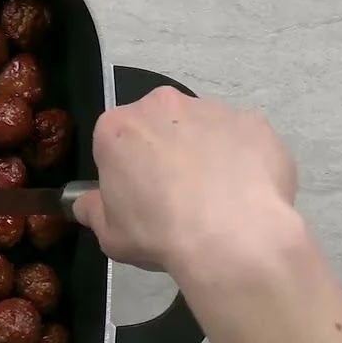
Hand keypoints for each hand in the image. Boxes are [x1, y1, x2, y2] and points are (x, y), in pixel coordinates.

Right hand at [73, 87, 297, 272]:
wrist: (233, 237)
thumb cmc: (160, 233)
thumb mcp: (109, 234)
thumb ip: (94, 210)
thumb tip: (88, 203)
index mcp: (118, 127)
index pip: (114, 141)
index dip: (125, 169)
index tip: (137, 194)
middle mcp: (162, 105)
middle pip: (158, 125)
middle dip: (163, 151)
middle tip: (174, 194)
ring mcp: (212, 109)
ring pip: (201, 128)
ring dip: (202, 152)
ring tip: (214, 196)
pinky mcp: (253, 122)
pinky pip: (240, 138)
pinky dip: (240, 159)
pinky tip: (243, 192)